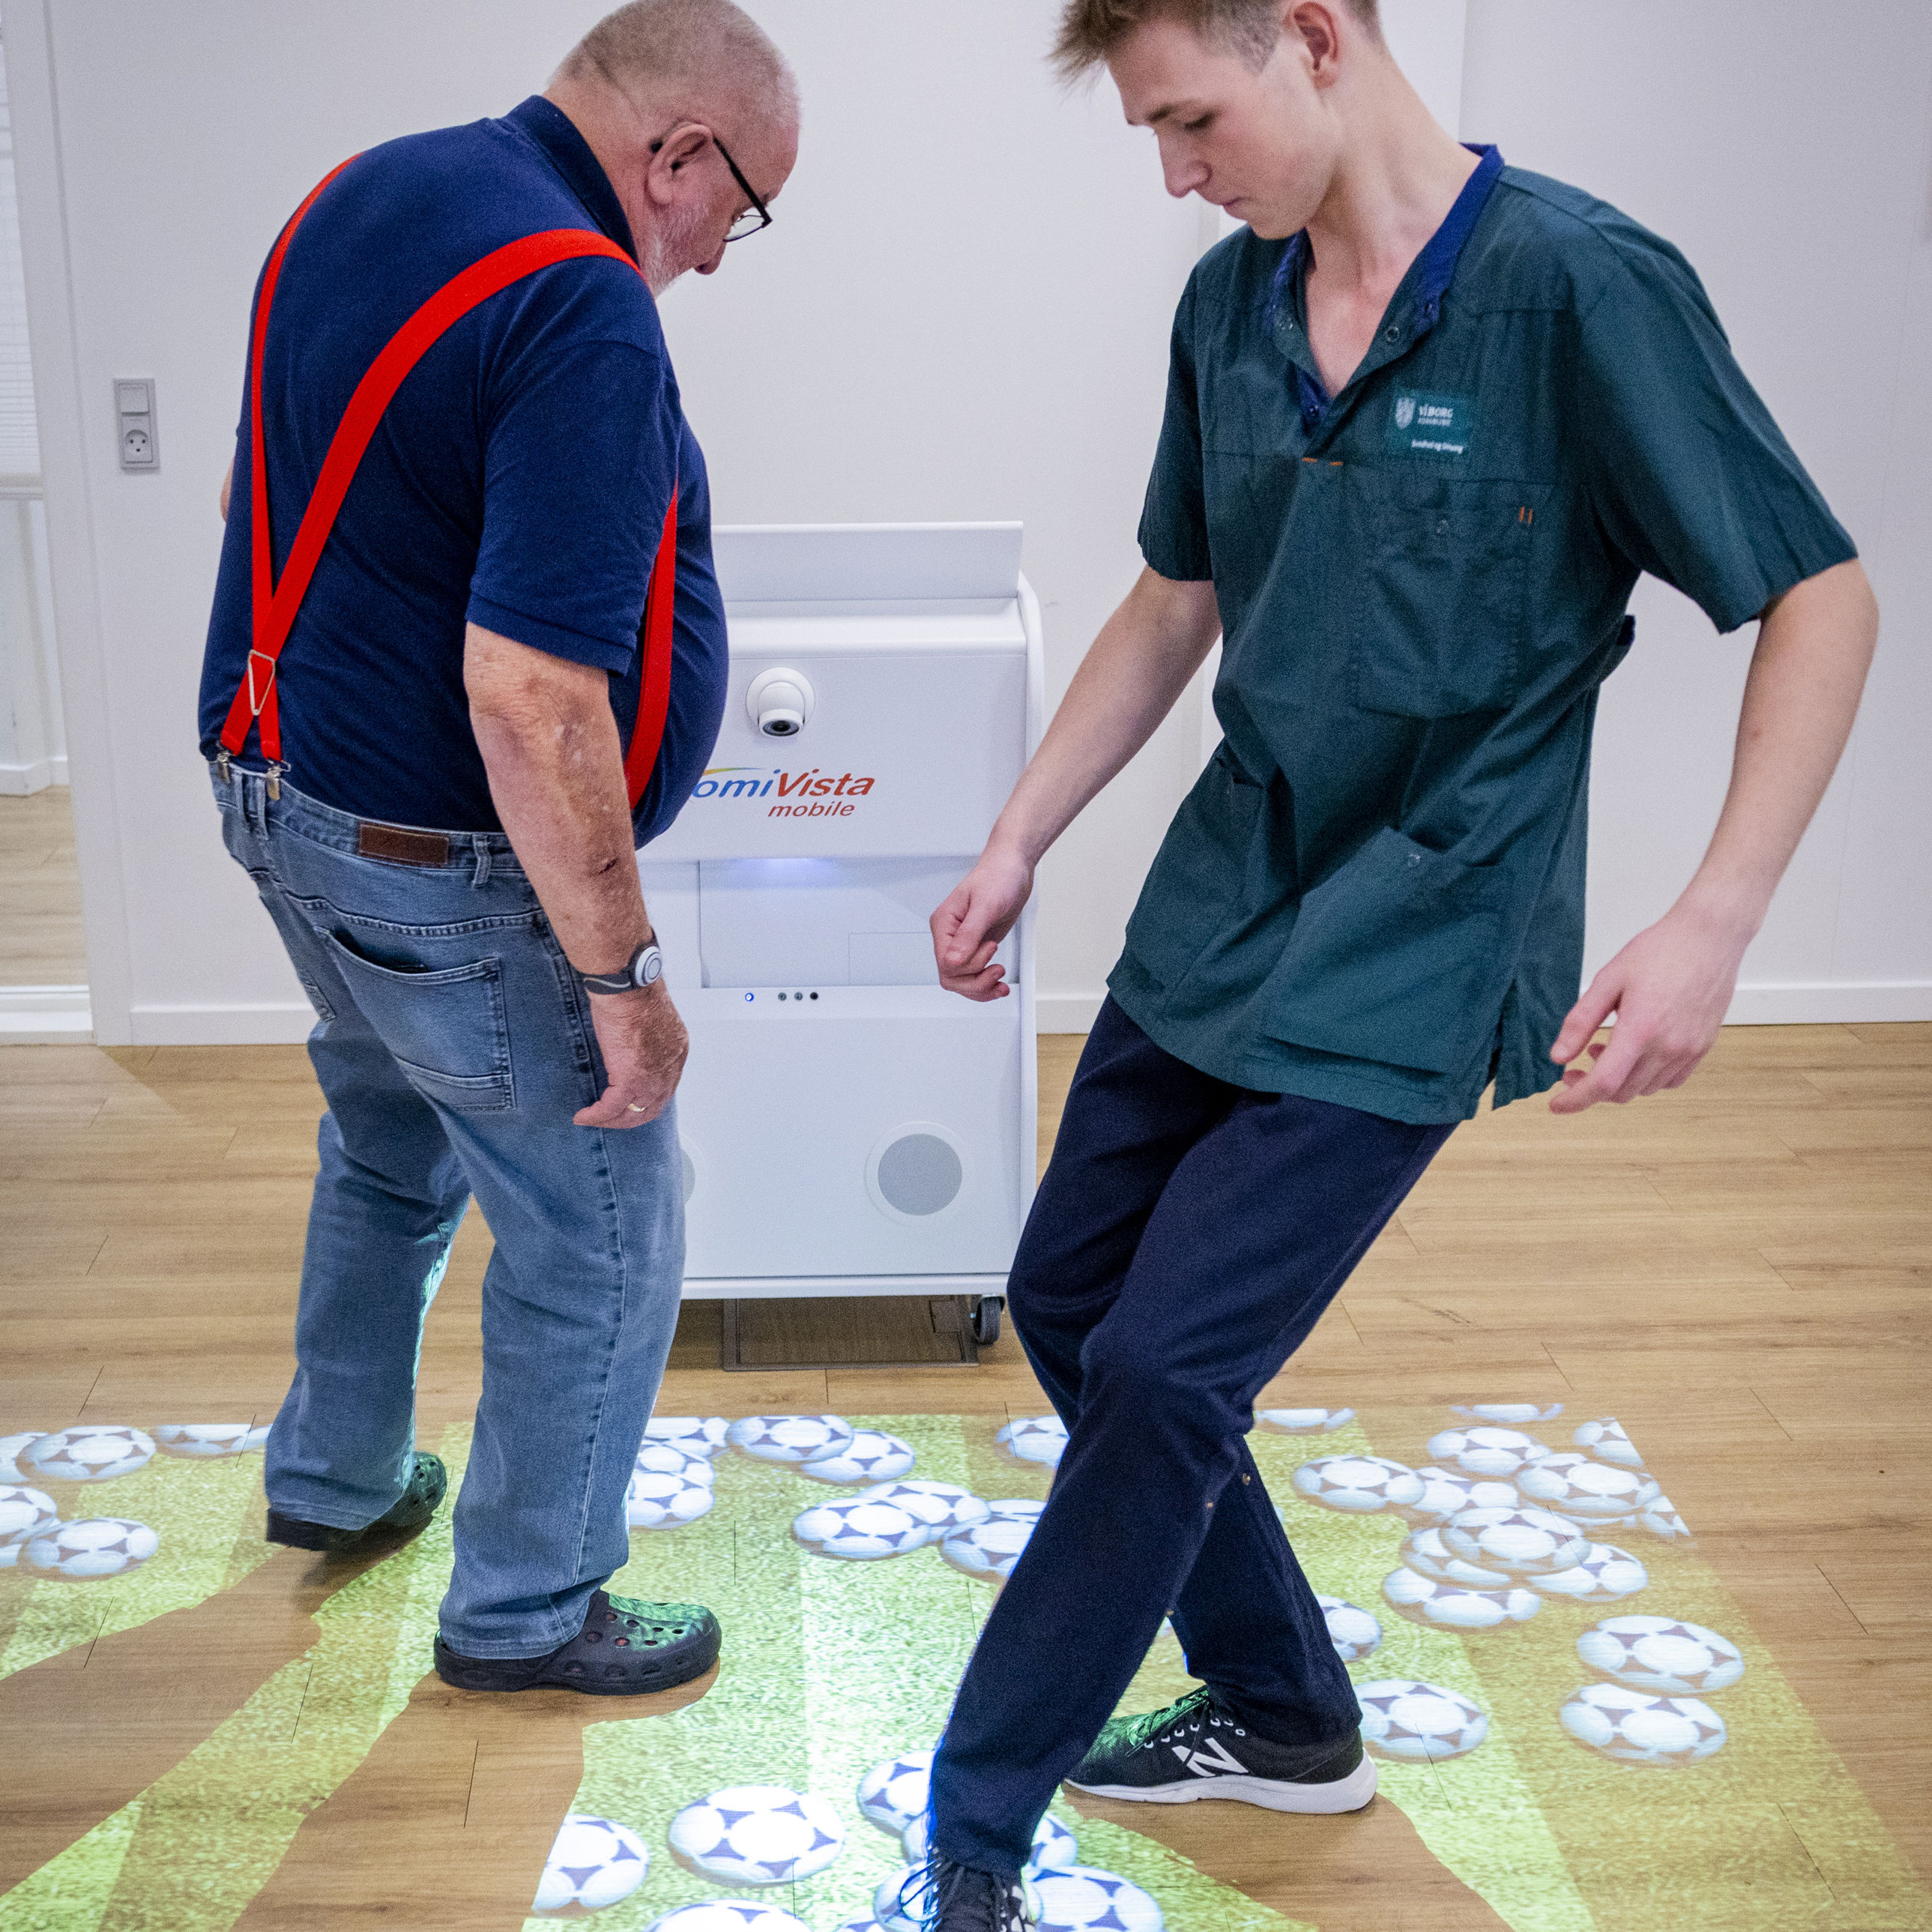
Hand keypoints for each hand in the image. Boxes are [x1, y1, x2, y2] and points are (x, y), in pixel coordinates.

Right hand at [577, 981, 687, 1126]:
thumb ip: (644, 1037)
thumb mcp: (647, 1018)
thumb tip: (629, 1043)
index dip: (647, 1098)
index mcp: (676, 1050)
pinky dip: (597, 1116)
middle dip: (630, 1117)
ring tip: (594, 1119)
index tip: (629, 1102)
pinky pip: (612, 1108)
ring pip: (633, 1113)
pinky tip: (583, 1116)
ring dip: (612, 1120)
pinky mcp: (630, 1079)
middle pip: (653, 1106)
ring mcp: (651, 1076)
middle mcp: (670, 1067)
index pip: (665, 1086)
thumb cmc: (634, 991)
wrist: (627, 987)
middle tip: (610, 1119)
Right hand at [931, 842, 1033, 1000]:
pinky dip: (986, 984)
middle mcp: (949, 936)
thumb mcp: (985, 905)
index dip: (968, 966)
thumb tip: (953, 960)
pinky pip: (974, 975)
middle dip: (975, 981)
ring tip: (1000, 978)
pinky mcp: (977, 947)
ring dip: (981, 987)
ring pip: (961, 981)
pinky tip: (999, 983)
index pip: (945, 963)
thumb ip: (968, 935)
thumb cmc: (998, 877)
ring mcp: (963, 943)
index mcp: (943, 924)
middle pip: (951, 977)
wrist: (1013, 868)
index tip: (989, 948)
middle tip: (997, 970)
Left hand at [1547, 905, 1749, 1112]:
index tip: (1555, 1105)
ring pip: (1645, 1089)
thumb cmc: (1659, 951)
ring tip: (1603, 1050)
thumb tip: (1558, 1057)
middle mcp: (1668, 1047)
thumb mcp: (1608, 980)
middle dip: (1592, 1087)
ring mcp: (1690, 1050)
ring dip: (1619, 1081)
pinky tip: (1635, 1055)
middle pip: (1622, 1091)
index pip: (1603, 1083)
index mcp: (1641, 1030)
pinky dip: (1646, 1078)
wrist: (1709, 938)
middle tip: (1573, 1070)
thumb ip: (1580, 1022)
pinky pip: (1671, 1080)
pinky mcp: (1703, 1047)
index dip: (1576, 1100)